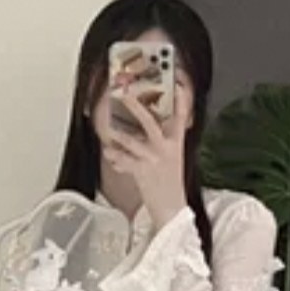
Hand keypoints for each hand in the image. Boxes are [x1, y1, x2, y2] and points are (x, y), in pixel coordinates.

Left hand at [103, 86, 190, 224]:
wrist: (171, 207)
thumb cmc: (170, 182)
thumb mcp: (173, 157)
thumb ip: (163, 140)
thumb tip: (144, 127)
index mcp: (177, 143)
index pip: (182, 116)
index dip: (181, 99)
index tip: (178, 83)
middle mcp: (166, 148)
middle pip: (150, 122)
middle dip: (136, 107)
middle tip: (125, 94)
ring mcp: (153, 159)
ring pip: (131, 140)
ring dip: (117, 135)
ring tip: (107, 130)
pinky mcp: (142, 171)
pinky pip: (122, 159)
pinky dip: (114, 156)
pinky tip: (109, 153)